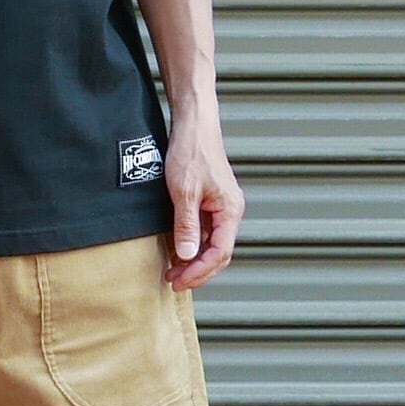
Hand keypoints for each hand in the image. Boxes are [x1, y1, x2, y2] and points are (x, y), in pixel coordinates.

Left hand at [161, 102, 244, 290]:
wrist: (193, 125)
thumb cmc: (191, 152)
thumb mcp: (184, 192)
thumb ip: (186, 226)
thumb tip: (187, 256)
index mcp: (230, 211)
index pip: (220, 253)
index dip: (200, 271)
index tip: (179, 280)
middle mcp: (230, 211)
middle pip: (219, 253)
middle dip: (198, 271)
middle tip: (174, 281)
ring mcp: (221, 207)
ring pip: (212, 244)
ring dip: (194, 260)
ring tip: (173, 270)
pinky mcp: (211, 202)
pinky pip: (206, 231)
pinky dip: (193, 244)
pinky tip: (178, 250)